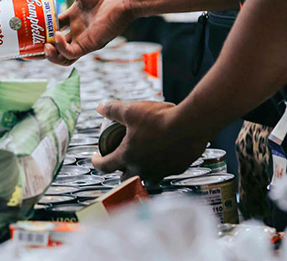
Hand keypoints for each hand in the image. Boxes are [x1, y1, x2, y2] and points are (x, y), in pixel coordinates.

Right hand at [33, 0, 136, 65]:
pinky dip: (61, 49)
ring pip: (62, 57)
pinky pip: (71, 53)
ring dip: (49, 55)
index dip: (39, 28)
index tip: (25, 25)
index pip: (53, 25)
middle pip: (55, 45)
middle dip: (39, 48)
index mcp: (75, 15)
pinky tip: (56, 37)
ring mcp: (84, 38)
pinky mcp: (90, 44)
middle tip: (25, 45)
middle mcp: (78, 29)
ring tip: (41, 47)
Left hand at [91, 101, 207, 181]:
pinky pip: (166, 171)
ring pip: (147, 179)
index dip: (97, 162)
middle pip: (125, 178)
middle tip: (121, 160)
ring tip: (144, 161)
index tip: (96, 158)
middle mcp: (142, 169)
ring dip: (142, 172)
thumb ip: (113, 110)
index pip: (105, 166)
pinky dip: (162, 165)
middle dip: (121, 171)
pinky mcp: (177, 169)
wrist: (190, 125)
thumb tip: (100, 108)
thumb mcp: (131, 110)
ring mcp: (160, 171)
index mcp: (127, 156)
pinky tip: (165, 154)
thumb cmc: (160, 119)